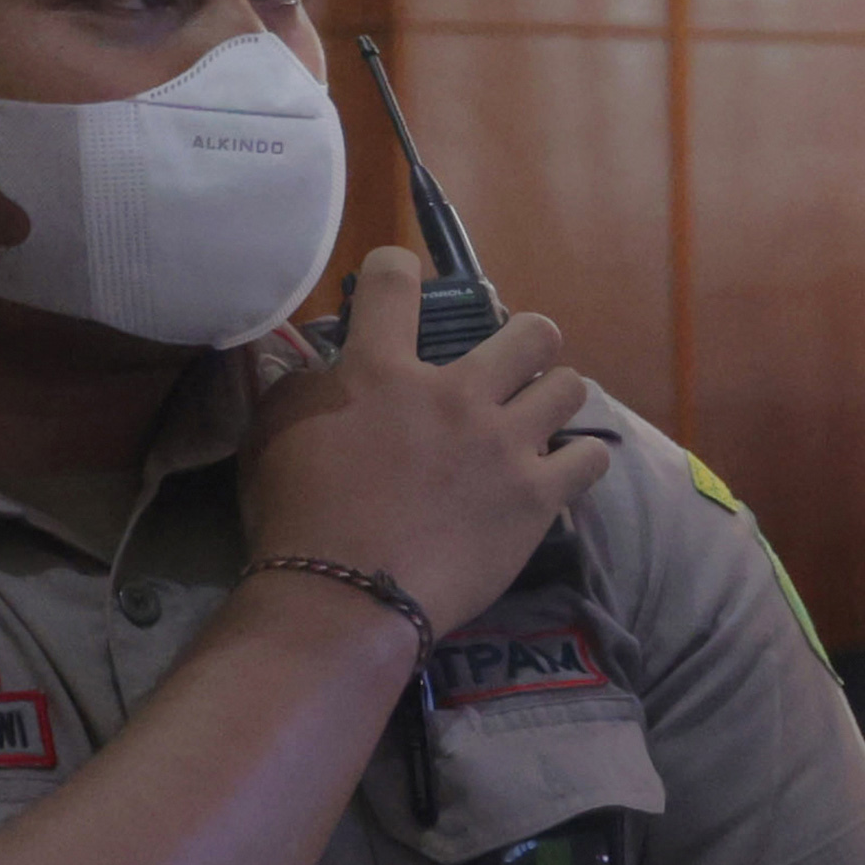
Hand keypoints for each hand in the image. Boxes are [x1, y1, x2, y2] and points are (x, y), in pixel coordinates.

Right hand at [248, 253, 611, 629]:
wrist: (343, 595)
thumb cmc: (296, 516)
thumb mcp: (275, 433)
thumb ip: (306, 386)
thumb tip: (327, 363)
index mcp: (382, 372)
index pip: (397, 284)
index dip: (400, 270)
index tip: (404, 280)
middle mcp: (455, 394)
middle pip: (531, 331)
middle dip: (526, 342)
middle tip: (509, 368)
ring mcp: (505, 443)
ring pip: (569, 387)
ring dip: (553, 399)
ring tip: (535, 421)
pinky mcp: (538, 496)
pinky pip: (589, 457)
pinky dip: (577, 461)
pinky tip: (558, 471)